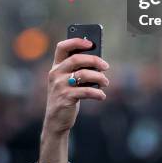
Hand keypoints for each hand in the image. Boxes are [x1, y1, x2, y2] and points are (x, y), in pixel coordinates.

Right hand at [39, 38, 108, 162]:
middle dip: (94, 60)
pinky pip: (85, 91)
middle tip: (106, 66)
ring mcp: (59, 86)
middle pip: (76, 59)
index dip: (76, 42)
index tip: (91, 43)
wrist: (56, 121)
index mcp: (56, 66)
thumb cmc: (67, 96)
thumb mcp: (68, 81)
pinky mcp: (65, 98)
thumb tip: (99, 62)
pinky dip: (97, 93)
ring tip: (106, 82)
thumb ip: (78, 70)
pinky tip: (102, 96)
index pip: (62, 47)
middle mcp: (55, 74)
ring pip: (83, 74)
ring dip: (99, 77)